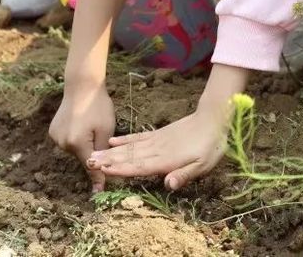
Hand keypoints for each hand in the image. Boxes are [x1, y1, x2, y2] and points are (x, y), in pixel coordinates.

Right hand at [49, 83, 114, 192]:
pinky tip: (80, 123)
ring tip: (90, 125)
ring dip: (83, 144)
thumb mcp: (106, 130)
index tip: (99, 195)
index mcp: (77, 143)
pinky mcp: (52, 131)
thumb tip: (102, 176)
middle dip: (93, 152)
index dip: (97, 178)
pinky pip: (67, 141)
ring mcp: (55, 137)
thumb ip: (104, 154)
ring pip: (75, 149)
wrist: (82, 85)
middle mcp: (62, 143)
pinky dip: (75, 137)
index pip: (90, 167)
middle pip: (82, 157)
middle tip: (100, 133)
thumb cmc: (98, 106)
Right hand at [86, 108, 227, 190]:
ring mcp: (157, 140)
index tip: (102, 170)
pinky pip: (138, 137)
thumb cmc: (210, 145)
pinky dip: (125, 139)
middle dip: (109, 161)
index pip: (139, 166)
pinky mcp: (159, 134)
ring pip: (130, 147)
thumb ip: (184, 174)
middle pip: (129, 157)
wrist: (213, 118)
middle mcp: (157, 149)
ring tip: (94, 154)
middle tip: (89, 163)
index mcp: (165, 159)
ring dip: (111, 152)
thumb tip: (168, 185)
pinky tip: (113, 141)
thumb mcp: (203, 165)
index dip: (120, 170)